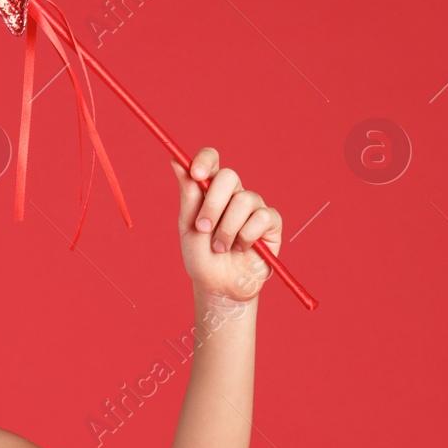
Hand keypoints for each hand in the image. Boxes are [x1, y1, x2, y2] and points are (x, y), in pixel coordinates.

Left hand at [172, 147, 282, 303]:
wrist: (218, 287)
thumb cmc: (201, 257)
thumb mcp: (188, 226)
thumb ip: (187, 194)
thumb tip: (175, 160)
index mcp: (210, 190)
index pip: (212, 160)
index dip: (205, 160)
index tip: (196, 173)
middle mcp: (234, 194)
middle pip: (229, 176)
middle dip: (213, 204)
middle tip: (203, 228)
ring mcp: (254, 206)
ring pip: (244, 200)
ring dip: (227, 229)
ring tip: (220, 248)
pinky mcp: (271, 222)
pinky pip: (262, 217)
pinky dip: (246, 237)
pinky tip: (242, 249)